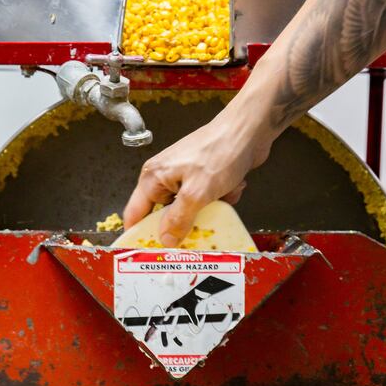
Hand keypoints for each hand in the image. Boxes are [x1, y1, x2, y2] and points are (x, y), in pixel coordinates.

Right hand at [123, 100, 273, 245]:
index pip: (135, 214)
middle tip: (198, 234)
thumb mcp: (197, 193)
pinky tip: (231, 187)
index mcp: (153, 178)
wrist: (250, 131)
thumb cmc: (220, 151)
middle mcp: (165, 178)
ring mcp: (185, 177)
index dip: (139, 235)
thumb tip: (165, 240)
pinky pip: (206, 201)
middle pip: (165, 216)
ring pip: (190, 210)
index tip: (148, 254)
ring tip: (221, 198)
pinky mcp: (204, 178)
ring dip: (207, 210)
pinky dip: (219, 199)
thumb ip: (178, 219)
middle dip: (184, 224)